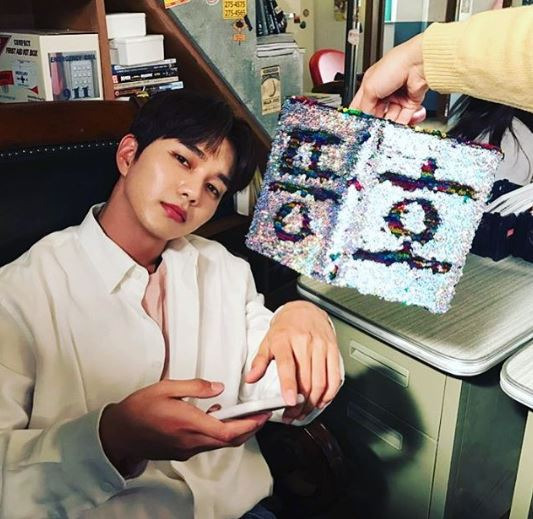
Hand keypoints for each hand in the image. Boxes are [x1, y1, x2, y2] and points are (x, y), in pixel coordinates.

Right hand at [99, 378, 270, 475]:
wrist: (120, 433)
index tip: (261, 416)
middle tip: (261, 414)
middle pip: (229, 440)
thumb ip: (195, 387)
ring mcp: (187, 449)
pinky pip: (208, 444)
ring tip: (244, 414)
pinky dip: (219, 433)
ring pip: (220, 443)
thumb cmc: (140, 409)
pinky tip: (217, 417)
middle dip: (249, 428)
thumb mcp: (166, 387)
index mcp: (189, 423)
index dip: (248, 426)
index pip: (227, 431)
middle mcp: (191, 441)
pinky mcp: (183, 452)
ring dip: (236, 431)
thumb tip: (218, 387)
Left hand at [245, 301, 340, 422]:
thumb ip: (259, 362)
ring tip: (304, 410)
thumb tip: (250, 378)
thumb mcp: (267, 341)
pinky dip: (330, 393)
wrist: (304, 310)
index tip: (288, 402)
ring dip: (313, 402)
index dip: (289, 385)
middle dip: (299, 403)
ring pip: (321, 381)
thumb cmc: (286, 328)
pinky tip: (322, 400)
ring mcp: (320, 345)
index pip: (287, 365)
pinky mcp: (332, 349)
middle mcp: (304, 342)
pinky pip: (335, 376)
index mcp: (284, 340)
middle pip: (305, 379)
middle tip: (293, 414)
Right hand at [350, 33, 427, 124]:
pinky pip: (403, 118)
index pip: (362, 103)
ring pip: (390, 117)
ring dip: (387, 123)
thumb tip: (364, 119)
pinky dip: (399, 124)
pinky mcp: (410, 103)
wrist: (417, 63)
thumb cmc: (394, 66)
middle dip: (374, 120)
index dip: (359, 114)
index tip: (358, 124)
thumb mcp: (369, 88)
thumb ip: (364, 107)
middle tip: (371, 127)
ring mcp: (398, 97)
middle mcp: (385, 90)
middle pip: (376, 112)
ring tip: (383, 128)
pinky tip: (393, 127)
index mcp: (372, 84)